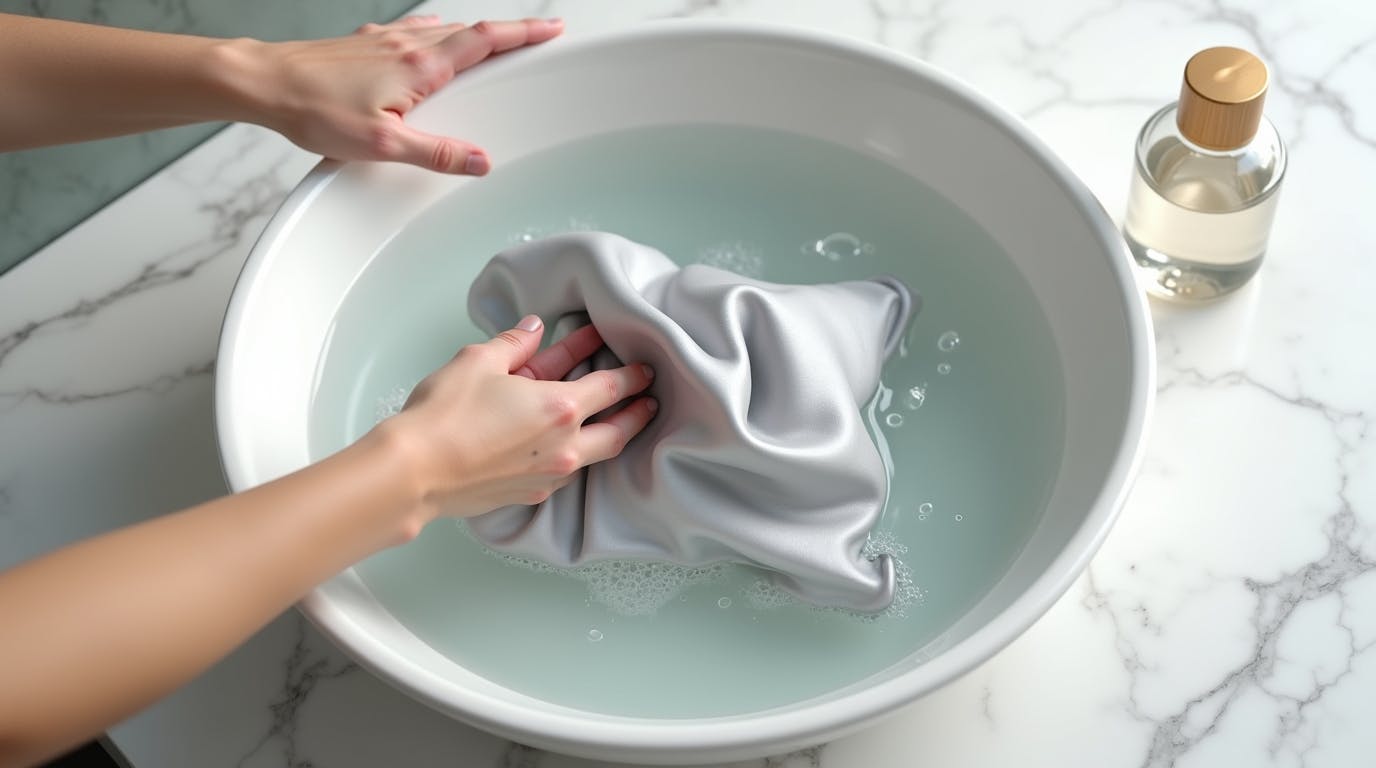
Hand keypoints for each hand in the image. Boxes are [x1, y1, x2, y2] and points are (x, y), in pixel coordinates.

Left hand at [244, 16, 562, 174]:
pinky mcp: (366, 43)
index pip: (486, 41)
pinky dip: (437, 33)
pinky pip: (415, 31)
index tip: (553, 29)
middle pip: (472, 31)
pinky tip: (429, 41)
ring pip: (444, 30)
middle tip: (536, 38)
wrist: (265, 83)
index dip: (524, 34)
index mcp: (421, 67)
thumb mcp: (382, 145)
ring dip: (475, 34)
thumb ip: (436, 153)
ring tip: (493, 44)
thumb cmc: (315, 110)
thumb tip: (480, 161)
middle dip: (509, 34)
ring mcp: (385, 40)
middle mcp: (407, 45)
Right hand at [385, 316, 657, 518]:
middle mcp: (564, 445)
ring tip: (616, 426)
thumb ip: (514, 343)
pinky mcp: (529, 494)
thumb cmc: (445, 415)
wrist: (415, 471)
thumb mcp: (479, 361)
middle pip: (618, 431)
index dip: (631, 374)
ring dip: (608, 438)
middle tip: (649, 401)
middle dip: (637, 414)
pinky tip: (565, 449)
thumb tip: (533, 328)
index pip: (611, 387)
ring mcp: (549, 475)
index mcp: (561, 406)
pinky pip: (564, 474)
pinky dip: (573, 457)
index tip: (644, 368)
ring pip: (594, 456)